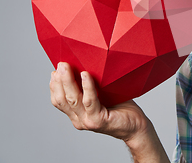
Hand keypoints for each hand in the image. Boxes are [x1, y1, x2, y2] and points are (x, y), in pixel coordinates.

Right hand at [50, 62, 168, 162]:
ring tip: (67, 67)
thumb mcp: (103, 95)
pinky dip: (87, 87)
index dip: (54, 86)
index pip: (59, 101)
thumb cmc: (121, 108)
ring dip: (68, 81)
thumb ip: (92, 87)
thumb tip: (85, 65)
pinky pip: (90, 101)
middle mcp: (79, 120)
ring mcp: (88, 121)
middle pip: (62, 100)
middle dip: (59, 81)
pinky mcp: (99, 120)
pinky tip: (85, 75)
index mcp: (77, 115)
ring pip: (73, 100)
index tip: (55, 71)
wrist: (136, 126)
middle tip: (60, 64)